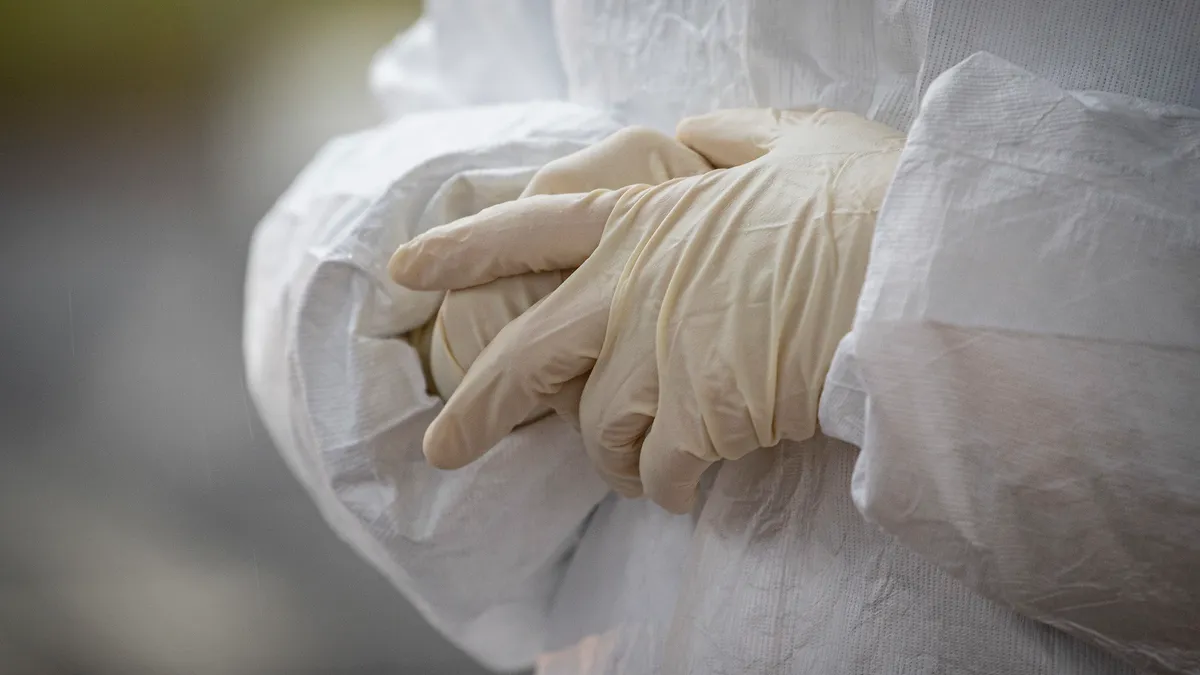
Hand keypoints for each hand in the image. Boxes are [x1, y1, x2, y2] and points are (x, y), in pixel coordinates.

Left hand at [393, 109, 903, 512]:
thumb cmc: (863, 199)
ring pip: (597, 433)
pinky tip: (687, 488)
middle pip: (522, 359)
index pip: (529, 229)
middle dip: (479, 408)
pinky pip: (660, 474)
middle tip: (448, 446)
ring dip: (614, 458)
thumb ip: (727, 134)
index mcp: (642, 217)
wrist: (912, 271)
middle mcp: (629, 291)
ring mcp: (657, 359)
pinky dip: (668, 487)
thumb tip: (695, 128)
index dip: (463, 248)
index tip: (409, 267)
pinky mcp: (697, 419)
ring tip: (639, 470)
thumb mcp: (793, 136)